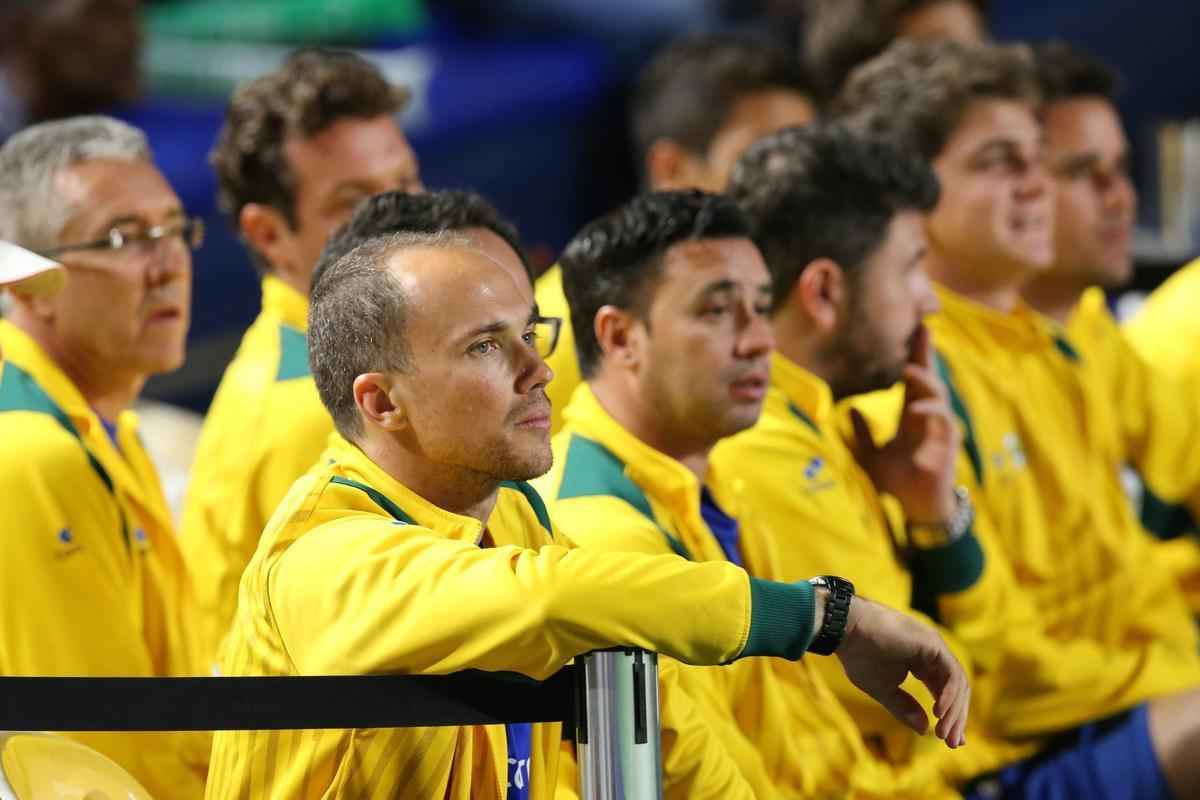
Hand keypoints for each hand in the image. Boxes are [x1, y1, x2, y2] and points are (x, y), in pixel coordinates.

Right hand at [834, 594, 968, 747]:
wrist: (846, 631)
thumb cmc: (860, 655)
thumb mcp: (883, 690)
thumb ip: (904, 707)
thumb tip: (925, 730)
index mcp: (922, 664)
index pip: (943, 692)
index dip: (949, 716)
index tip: (950, 741)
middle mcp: (933, 655)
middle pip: (955, 690)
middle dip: (956, 718)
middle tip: (953, 743)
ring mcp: (935, 648)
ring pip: (958, 683)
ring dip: (954, 711)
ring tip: (944, 733)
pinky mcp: (933, 644)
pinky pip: (952, 673)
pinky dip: (950, 695)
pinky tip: (940, 712)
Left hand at [850, 325, 959, 525]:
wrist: (917, 507)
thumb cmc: (897, 483)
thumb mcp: (870, 456)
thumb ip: (861, 434)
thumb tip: (849, 410)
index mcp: (911, 416)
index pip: (912, 380)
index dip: (912, 356)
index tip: (909, 331)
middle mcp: (927, 416)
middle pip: (928, 377)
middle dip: (925, 353)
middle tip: (921, 327)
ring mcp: (939, 427)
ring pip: (937, 393)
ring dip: (924, 379)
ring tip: (908, 368)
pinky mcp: (947, 442)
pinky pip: (942, 418)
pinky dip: (930, 410)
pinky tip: (915, 408)